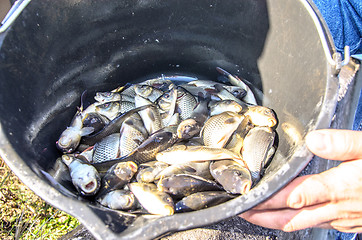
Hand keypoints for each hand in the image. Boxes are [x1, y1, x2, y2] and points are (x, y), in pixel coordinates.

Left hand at [240, 129, 361, 232]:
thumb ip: (343, 143)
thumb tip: (313, 140)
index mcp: (338, 189)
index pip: (294, 196)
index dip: (268, 199)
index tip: (249, 196)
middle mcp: (336, 209)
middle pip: (290, 218)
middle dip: (262, 216)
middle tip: (242, 210)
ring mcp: (342, 219)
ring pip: (300, 225)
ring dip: (275, 221)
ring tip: (256, 215)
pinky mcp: (348, 223)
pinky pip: (314, 225)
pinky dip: (295, 221)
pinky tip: (290, 214)